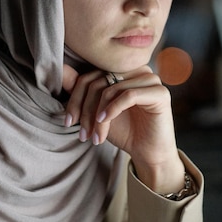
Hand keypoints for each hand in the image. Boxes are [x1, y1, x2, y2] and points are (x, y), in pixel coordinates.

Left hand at [62, 64, 184, 193]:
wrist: (147, 153)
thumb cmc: (123, 130)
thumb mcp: (96, 111)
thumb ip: (81, 89)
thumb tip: (61, 68)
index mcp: (123, 68)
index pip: (90, 75)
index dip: (76, 98)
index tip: (68, 121)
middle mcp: (137, 69)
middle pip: (99, 81)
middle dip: (86, 110)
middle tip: (82, 134)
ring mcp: (151, 79)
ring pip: (111, 89)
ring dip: (98, 117)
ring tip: (95, 136)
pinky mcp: (160, 93)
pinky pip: (129, 95)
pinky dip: (112, 110)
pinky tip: (104, 123)